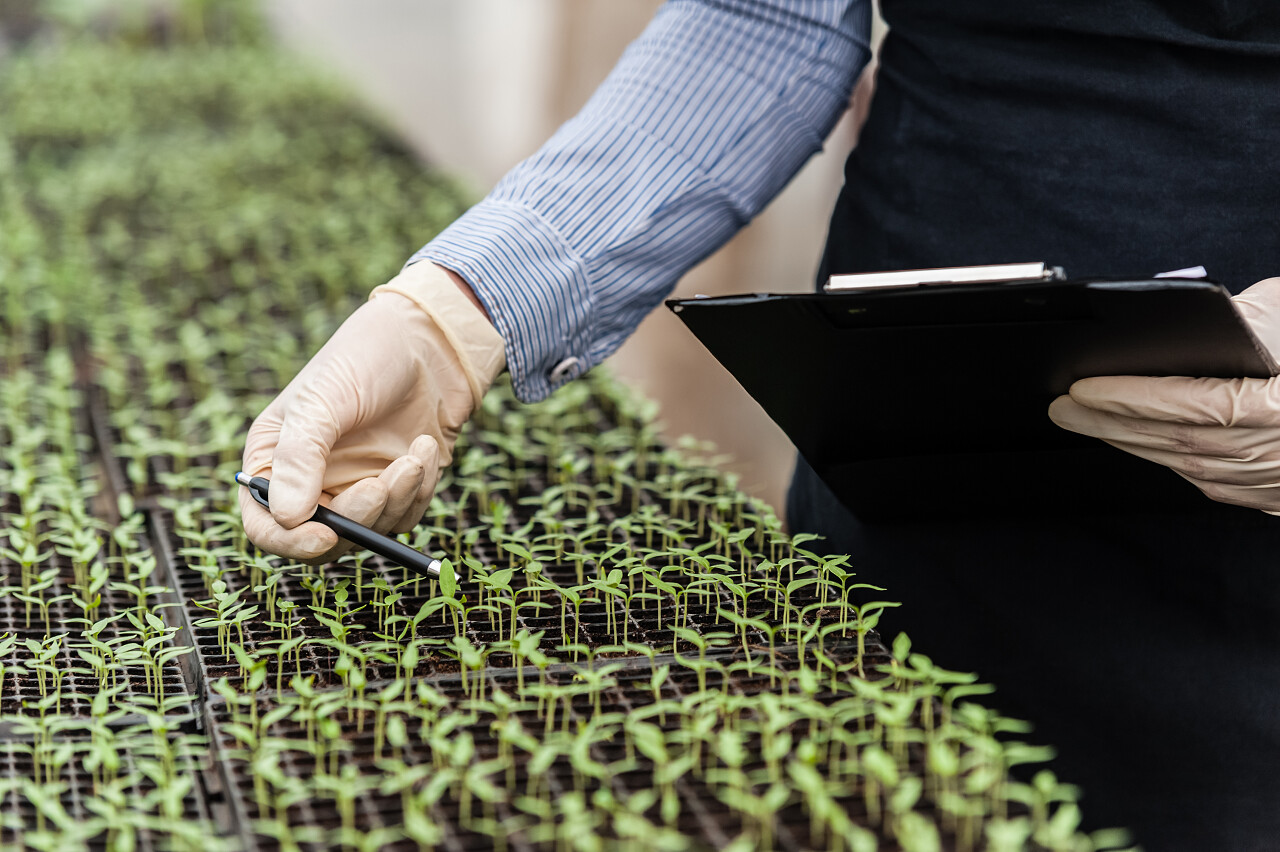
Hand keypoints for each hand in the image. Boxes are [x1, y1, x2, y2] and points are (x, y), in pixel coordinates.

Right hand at [240, 262, 504, 561]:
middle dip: (358, 518)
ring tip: (415, 453)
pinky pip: (405, 516)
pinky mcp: (396, 490)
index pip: (265, 525)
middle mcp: (312, 482)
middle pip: (322, 539)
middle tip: (382, 485)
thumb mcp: (322, 400)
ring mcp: (355, 488)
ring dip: (397, 499)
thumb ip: (299, 456)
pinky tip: (425, 448)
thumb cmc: (365, 358)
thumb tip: (287, 517)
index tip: (324, 537)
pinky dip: (419, 490)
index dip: (289, 541)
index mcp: (274, 460)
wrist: (430, 344)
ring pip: (370, 531)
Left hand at [1048, 277, 1279, 512]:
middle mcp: (1277, 452)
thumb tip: (1196, 324)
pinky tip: (1135, 443)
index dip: (1129, 397)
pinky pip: (1209, 482)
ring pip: (1185, 465)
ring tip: (1084, 420)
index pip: (1189, 404)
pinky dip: (1166, 460)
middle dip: (1107, 423)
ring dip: (1127, 444)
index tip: (1083, 385)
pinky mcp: (1277, 496)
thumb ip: (1251, 318)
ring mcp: (1277, 481)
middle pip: (1174, 441)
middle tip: (1060, 405)